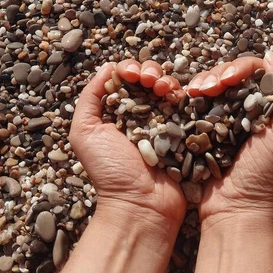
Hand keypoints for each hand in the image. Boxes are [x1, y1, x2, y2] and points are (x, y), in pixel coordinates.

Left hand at [70, 60, 186, 227]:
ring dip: (165, 79)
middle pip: (149, 77)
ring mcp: (165, 121)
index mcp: (118, 111)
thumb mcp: (84, 133)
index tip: (131, 75)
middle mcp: (142, 113)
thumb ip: (90, 98)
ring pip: (169, 86)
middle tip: (148, 80)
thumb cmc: (109, 171)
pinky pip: (187, 104)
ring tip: (161, 88)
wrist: (140, 205)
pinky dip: (183, 93)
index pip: (126, 78)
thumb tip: (108, 67)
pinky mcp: (185, 131)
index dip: (130, 69)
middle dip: (149, 71)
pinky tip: (176, 95)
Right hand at [187, 52, 272, 231]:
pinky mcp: (203, 133)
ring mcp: (224, 122)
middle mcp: (248, 111)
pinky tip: (185, 100)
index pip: (255, 71)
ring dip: (201, 83)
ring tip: (193, 94)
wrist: (236, 213)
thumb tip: (272, 55)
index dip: (238, 68)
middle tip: (205, 89)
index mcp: (271, 108)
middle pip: (230, 75)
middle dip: (216, 75)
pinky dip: (190, 99)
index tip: (225, 81)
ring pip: (211, 87)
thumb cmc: (267, 175)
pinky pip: (196, 107)